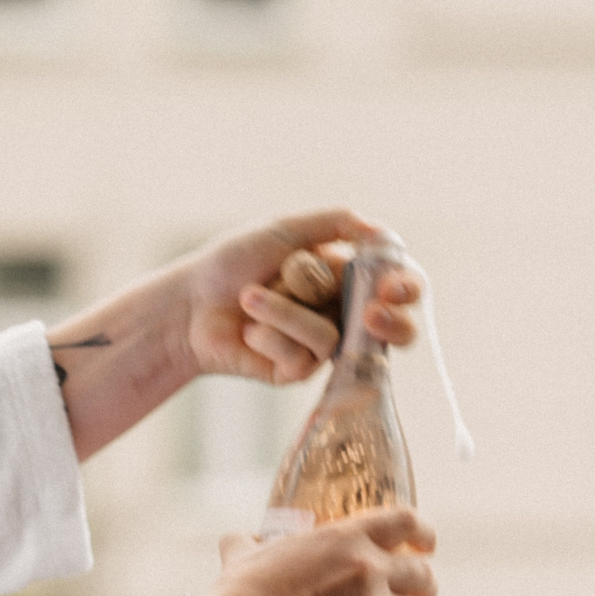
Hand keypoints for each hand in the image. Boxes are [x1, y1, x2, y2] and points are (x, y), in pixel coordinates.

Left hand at [46, 210, 424, 459]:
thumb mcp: (285, 231)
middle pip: (395, 327)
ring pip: (333, 334)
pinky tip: (247, 330)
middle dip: (392, 321)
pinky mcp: (298, 371)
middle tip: (373, 312)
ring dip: (285, 309)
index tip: (393, 288)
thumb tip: (382, 232)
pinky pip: (303, 353)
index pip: (398, 285)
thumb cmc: (232, 262)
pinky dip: (270, 332)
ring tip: (248, 297)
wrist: (188, 303)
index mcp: (346, 276)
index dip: (406, 289)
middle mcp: (342, 312)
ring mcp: (322, 346)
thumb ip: (336, 224)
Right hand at [205, 507, 437, 595]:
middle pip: (424, 576)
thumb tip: (239, 540)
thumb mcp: (246, 555)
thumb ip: (249, 543)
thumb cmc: (240, 594)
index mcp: (347, 538)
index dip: (423, 535)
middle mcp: (369, 570)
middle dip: (423, 590)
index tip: (427, 547)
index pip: (407, 522)